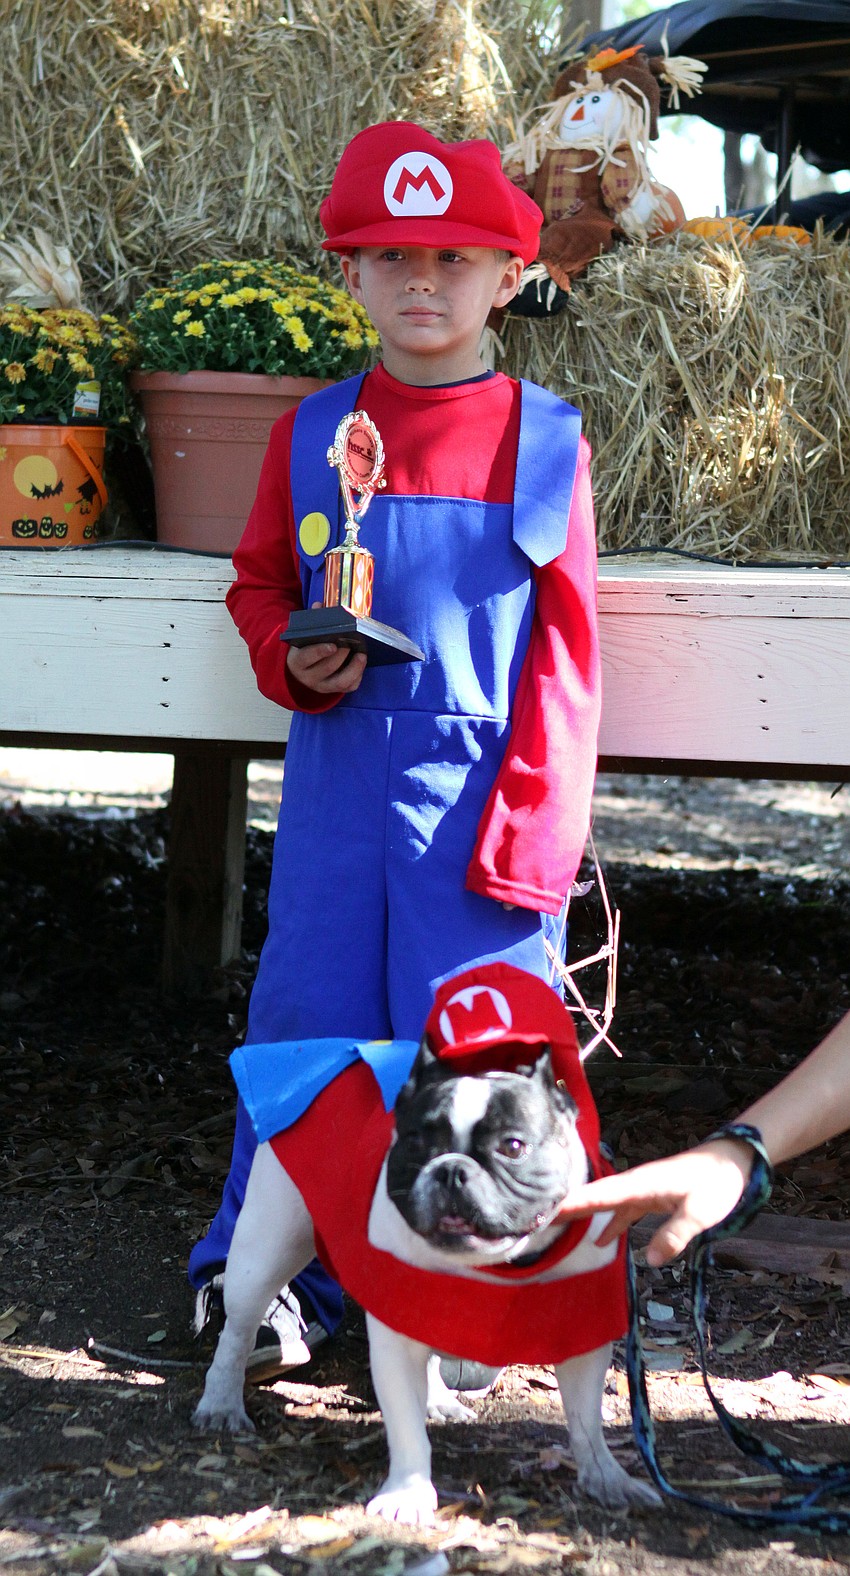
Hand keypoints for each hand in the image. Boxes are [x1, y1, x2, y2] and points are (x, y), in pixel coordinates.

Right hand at [286, 604, 365, 693]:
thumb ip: (311, 620)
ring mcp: (321, 686)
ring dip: (354, 668)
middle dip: (341, 655)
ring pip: (340, 682)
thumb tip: (320, 605)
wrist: (300, 669)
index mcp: (297, 661)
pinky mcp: (333, 690)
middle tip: (352, 643)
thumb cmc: (305, 647)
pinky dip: (357, 676)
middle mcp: (307, 677)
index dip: (320, 651)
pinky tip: (361, 664)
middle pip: (327, 668)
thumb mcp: (303, 635)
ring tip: (362, 655)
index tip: (333, 645)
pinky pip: (348, 687)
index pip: (306, 657)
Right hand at [551, 1138, 754, 1265]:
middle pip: (594, 1195)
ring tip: (555, 1226)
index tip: (546, 1208)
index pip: (600, 1194)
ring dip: (583, 1213)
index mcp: (641, 1183)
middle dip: (566, 1205)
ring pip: (605, 1202)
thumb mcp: (700, 1211)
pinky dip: (608, 1222)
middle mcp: (634, 1184)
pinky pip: (622, 1210)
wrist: (731, 1163)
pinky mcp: (650, 1197)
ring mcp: (641, 1190)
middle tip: (534, 1216)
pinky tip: (602, 1240)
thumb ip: (676, 1234)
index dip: (573, 1202)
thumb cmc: (716, 1183)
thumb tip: (651, 1259)